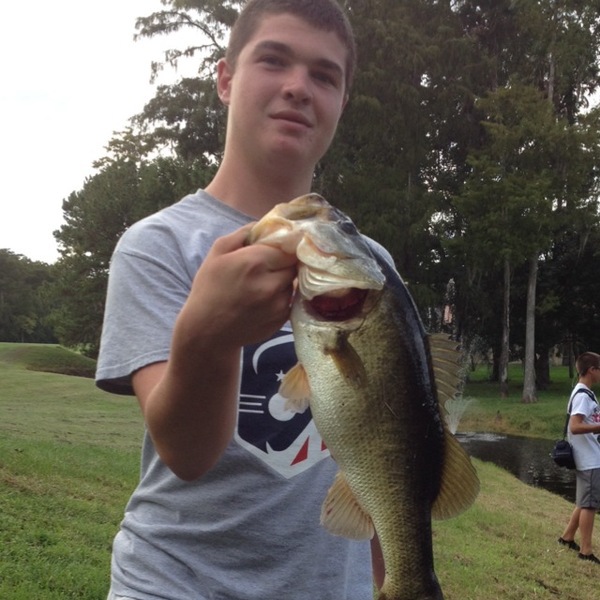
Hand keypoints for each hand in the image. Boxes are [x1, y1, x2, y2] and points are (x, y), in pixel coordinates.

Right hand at [174, 224, 297, 356]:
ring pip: (294, 283)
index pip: (288, 246)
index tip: (280, 247)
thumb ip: (244, 233)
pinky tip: (264, 300)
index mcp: (255, 262)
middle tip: (271, 266)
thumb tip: (266, 224)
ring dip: (285, 281)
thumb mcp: (218, 252)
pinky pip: (291, 300)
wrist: (207, 331)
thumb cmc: (209, 288)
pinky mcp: (282, 320)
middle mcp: (271, 284)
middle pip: (294, 264)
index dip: (285, 246)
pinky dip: (283, 297)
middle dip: (286, 263)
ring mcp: (279, 304)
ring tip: (264, 285)